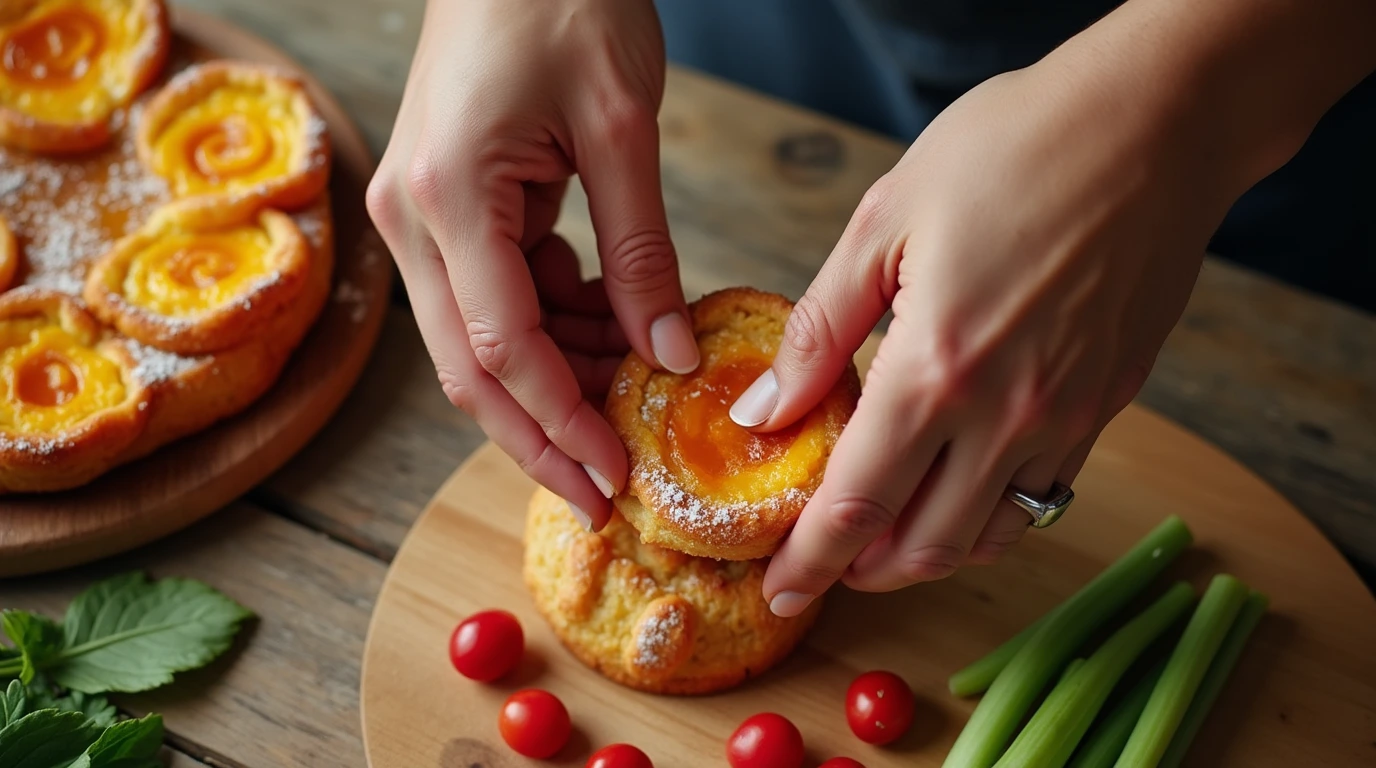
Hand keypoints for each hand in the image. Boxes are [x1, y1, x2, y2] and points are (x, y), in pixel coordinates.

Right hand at [367, 0, 696, 530]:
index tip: (615, 480)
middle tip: (607, 489)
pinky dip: (549, 325)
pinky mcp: (446, 204)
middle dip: (541, 434)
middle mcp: (413, 217)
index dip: (560, 425)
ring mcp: (421, 212)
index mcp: (447, 198)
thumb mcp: (623, 129)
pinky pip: (492, 292)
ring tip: (629, 404)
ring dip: (551, 380)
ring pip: (478, 339)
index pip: (500, 350)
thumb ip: (643, 253)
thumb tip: (665, 355)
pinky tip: (608, 330)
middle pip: (470, 367)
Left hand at [737, 43, 1269, 615]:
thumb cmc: (1013, 149)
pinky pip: (1040, 497)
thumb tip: (764, 409)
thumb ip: (820, 330)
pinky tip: (955, 489)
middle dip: (859, 572)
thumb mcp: (883, 222)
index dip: (809, 561)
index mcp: (936, 368)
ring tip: (879, 537)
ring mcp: (1067, 418)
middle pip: (922, 546)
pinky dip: (987, 518)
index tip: (777, 588)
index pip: (856, 503)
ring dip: (925, 555)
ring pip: (987, 536)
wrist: (1155, 124)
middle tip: (818, 562)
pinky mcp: (1107, 404)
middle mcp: (1008, 415)